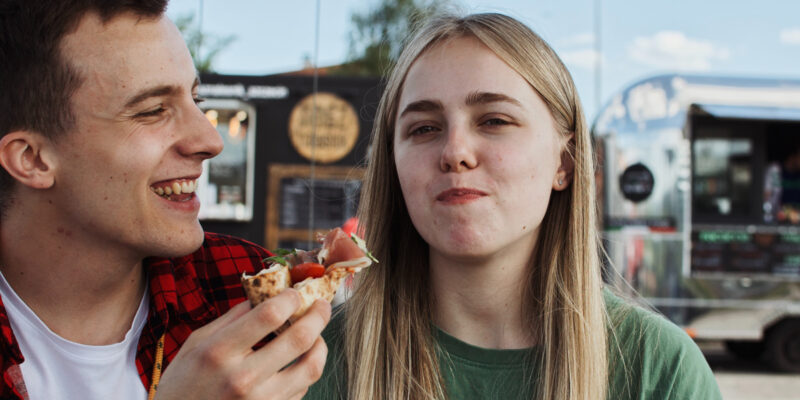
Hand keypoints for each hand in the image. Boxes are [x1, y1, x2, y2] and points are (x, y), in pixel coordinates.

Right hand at [154, 289, 330, 399]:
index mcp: (220, 352)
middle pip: (299, 339)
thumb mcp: (197, 343)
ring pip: (311, 368)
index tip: (295, 292)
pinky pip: (302, 389)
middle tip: (321, 305)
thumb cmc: (184, 384)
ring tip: (317, 334)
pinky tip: (299, 362)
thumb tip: (263, 297)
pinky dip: (306, 371)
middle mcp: (243, 378)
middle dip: (318, 315)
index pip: (268, 315)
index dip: (290, 298)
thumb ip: (232, 318)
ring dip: (320, 344)